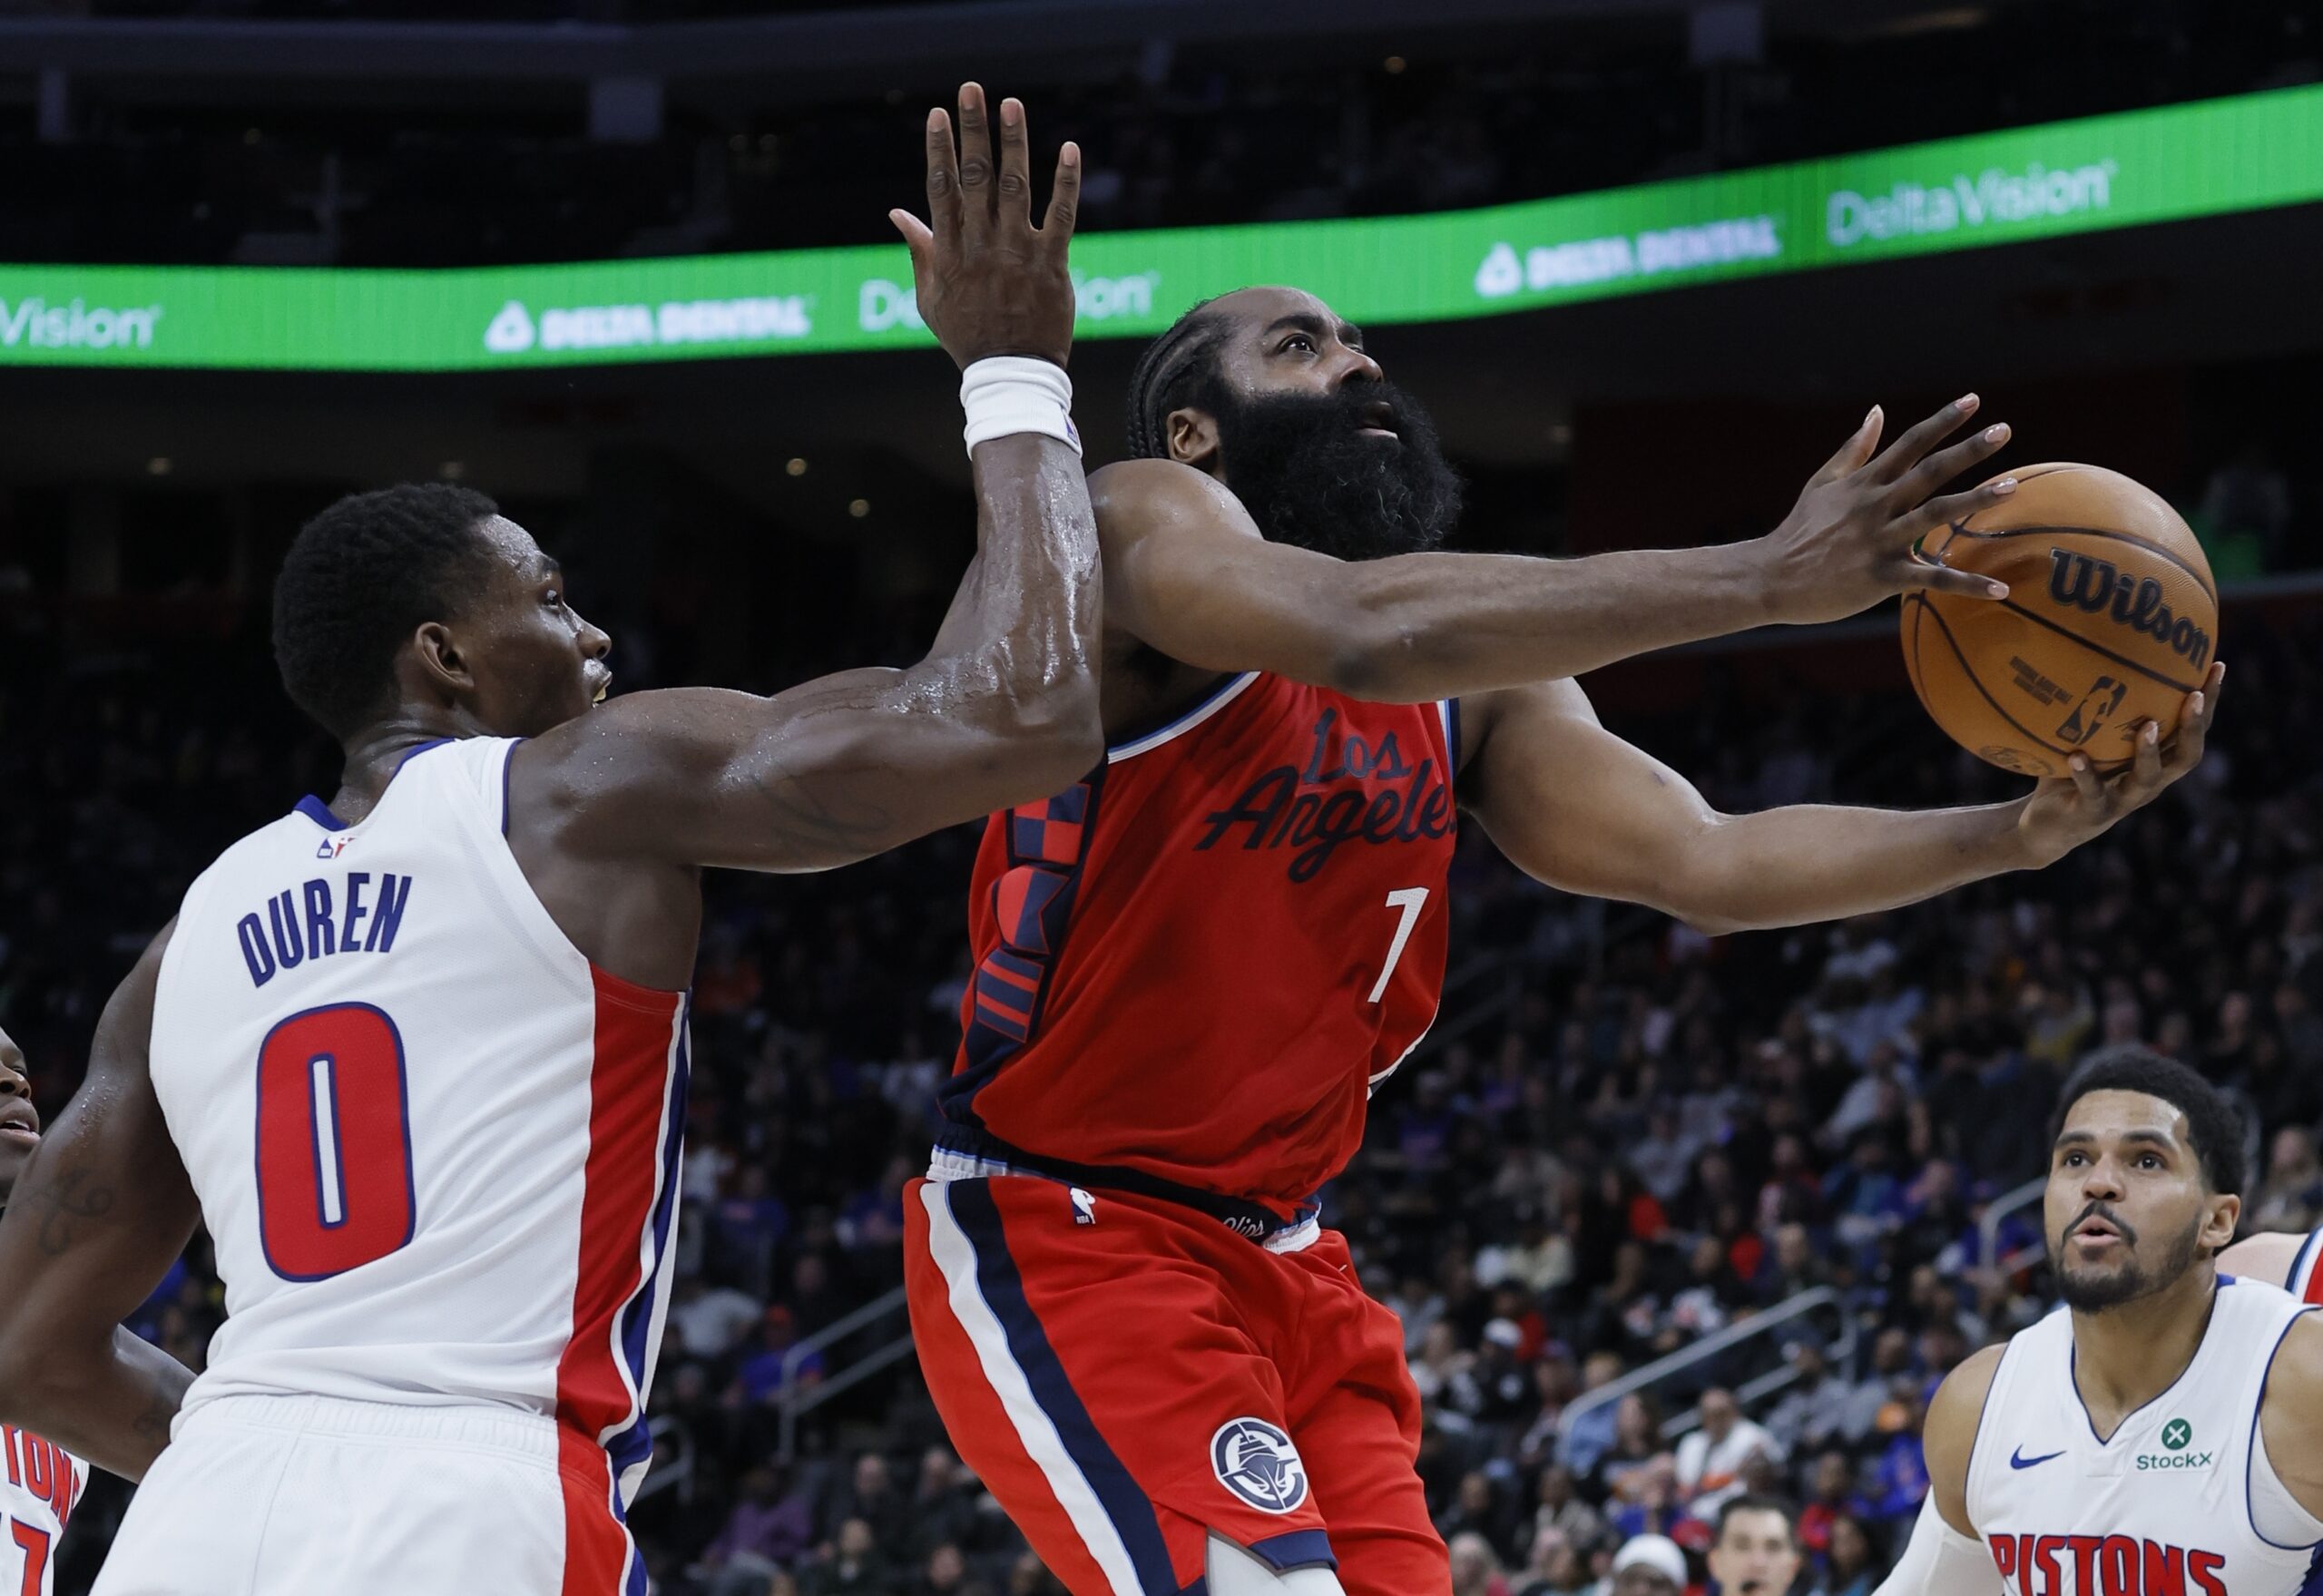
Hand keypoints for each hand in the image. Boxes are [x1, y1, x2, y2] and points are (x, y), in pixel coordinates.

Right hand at [889, 84, 1079, 369]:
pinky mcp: (1051, 264)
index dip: (939, 149)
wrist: (1010, 373)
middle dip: (972, 130)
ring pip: (1014, 188)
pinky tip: (1068, 149)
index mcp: (949, 252)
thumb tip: (897, 212)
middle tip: (972, 89)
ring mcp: (1017, 253)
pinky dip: (1066, 184)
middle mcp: (981, 246)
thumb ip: (919, 249)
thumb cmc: (967, 334)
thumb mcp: (930, 296)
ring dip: (1013, 143)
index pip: (940, 190)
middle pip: (974, 178)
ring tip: (1011, 104)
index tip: (939, 114)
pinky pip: (1061, 217)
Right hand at [1756, 395, 2020, 625]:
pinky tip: (2000, 590)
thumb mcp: (1822, 483)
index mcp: (1864, 483)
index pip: (1909, 443)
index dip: (1942, 421)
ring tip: (2012, 487)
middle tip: (2004, 430)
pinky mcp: (1880, 577)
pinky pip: (1930, 579)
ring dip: (1974, 501)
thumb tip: (1878, 410)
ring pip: (1934, 515)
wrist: (1769, 577)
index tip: (1974, 400)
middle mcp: (1874, 506)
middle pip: (1929, 472)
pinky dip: (1966, 585)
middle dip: (1967, 450)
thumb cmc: (1799, 530)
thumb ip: (1855, 448)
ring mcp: (1878, 541)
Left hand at [2014, 662, 2223, 864]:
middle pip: (2186, 756)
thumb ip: (2097, 707)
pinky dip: (2086, 774)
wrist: (2047, 825)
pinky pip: (2092, 793)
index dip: (2209, 702)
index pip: (2192, 731)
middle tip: (2194, 695)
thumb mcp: (2088, 736)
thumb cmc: (2071, 770)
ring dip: (2148, 752)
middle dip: (2192, 726)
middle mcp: (2149, 783)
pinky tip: (2076, 755)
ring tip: (2146, 726)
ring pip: (2147, 779)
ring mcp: (2123, 800)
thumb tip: (2091, 651)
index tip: (2216, 666)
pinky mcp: (2092, 813)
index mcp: (2156, 762)